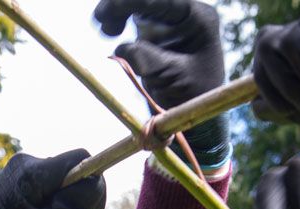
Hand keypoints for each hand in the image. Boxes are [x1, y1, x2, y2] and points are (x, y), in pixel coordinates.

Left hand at [0, 149, 106, 208]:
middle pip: (73, 175)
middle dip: (78, 206)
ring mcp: (20, 168)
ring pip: (60, 184)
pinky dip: (51, 207)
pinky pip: (46, 187)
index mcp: (36, 172)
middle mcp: (28, 162)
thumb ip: (79, 201)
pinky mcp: (16, 177)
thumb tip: (96, 181)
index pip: (83, 159)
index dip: (96, 184)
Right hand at [93, 0, 230, 169]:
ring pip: (137, 2)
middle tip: (101, 19)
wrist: (191, 106)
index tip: (113, 7)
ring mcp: (168, 17)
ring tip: (107, 29)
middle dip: (122, 3)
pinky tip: (111, 31)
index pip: (165, 1)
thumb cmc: (193, 94)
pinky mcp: (153, 26)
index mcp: (198, 18)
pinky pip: (131, 11)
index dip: (136, 1)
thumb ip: (151, 60)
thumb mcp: (175, 79)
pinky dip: (117, 17)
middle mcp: (183, 12)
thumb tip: (122, 47)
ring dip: (117, 9)